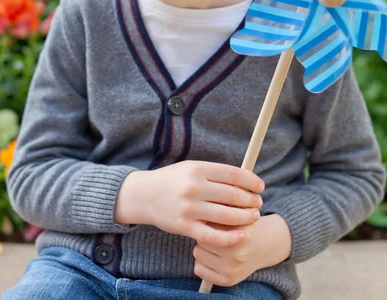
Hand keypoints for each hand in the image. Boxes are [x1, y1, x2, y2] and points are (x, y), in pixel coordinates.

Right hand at [115, 161, 263, 247]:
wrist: (144, 195)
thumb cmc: (173, 180)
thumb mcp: (191, 168)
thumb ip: (215, 174)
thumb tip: (243, 180)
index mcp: (198, 169)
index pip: (232, 174)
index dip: (250, 181)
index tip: (260, 186)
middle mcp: (194, 187)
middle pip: (233, 195)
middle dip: (250, 200)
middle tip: (259, 203)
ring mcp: (189, 208)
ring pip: (226, 216)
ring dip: (245, 217)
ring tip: (254, 217)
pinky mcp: (185, 226)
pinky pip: (212, 235)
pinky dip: (230, 237)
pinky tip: (241, 235)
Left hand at [193, 214, 292, 287]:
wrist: (264, 245)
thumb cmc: (245, 223)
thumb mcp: (238, 210)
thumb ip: (221, 206)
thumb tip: (197, 205)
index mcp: (241, 235)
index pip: (207, 225)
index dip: (207, 219)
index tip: (212, 217)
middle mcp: (238, 255)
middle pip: (201, 239)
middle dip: (205, 233)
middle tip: (214, 231)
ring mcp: (232, 270)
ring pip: (197, 254)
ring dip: (202, 248)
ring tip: (215, 244)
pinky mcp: (227, 281)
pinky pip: (198, 269)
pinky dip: (202, 263)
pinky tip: (213, 257)